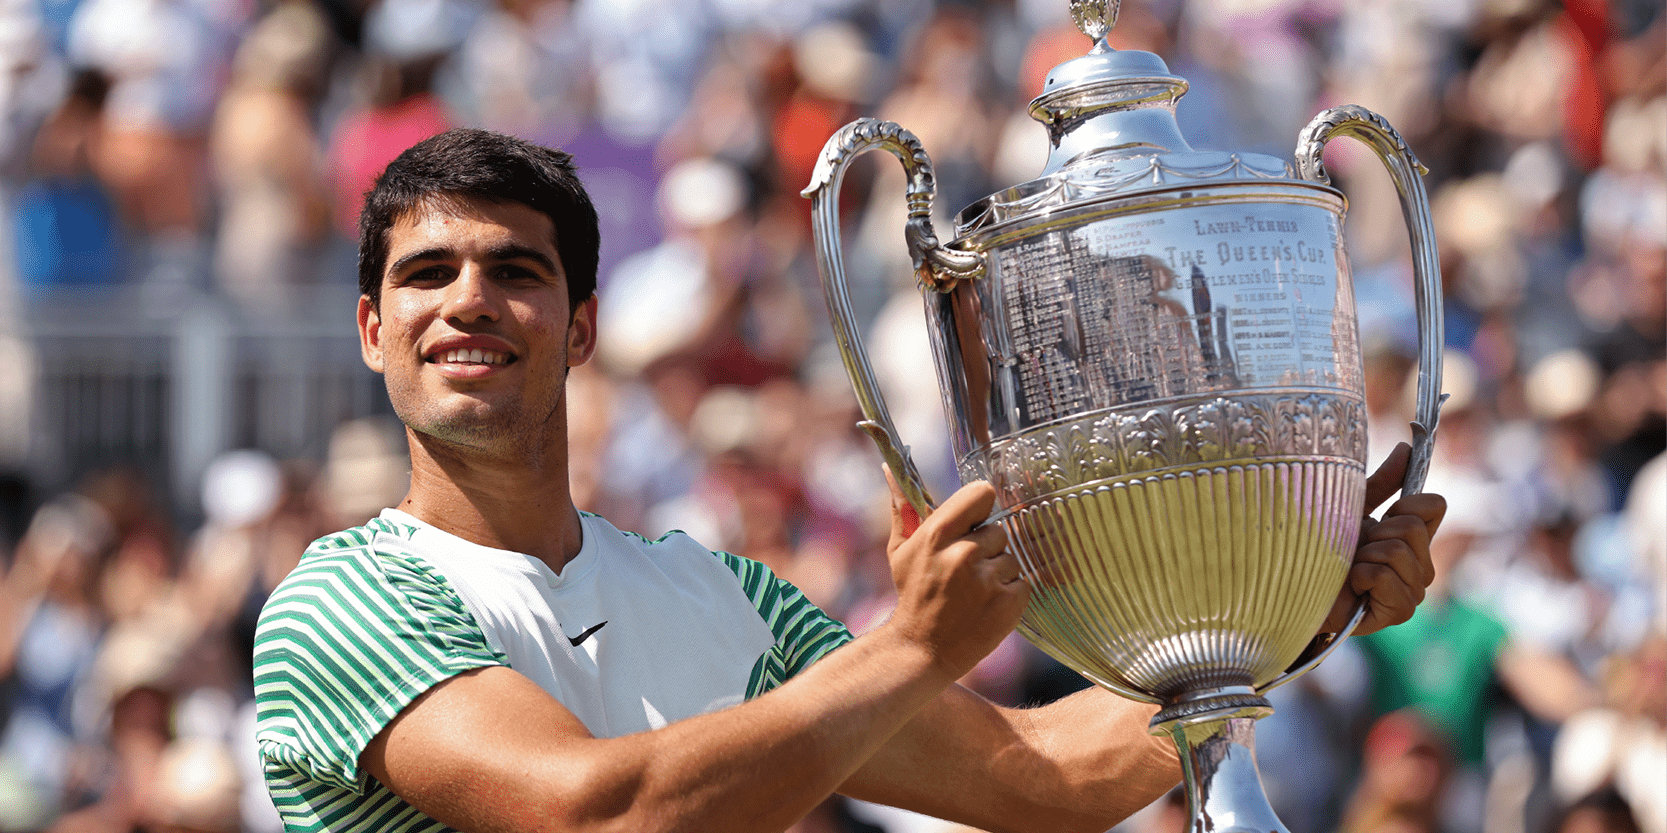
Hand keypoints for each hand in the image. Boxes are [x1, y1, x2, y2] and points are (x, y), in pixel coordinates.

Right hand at [883, 473, 1029, 678]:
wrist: (922, 649)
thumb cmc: (913, 594)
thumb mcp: (900, 550)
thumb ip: (903, 509)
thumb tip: (889, 469)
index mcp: (937, 534)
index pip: (982, 494)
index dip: (980, 508)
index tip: (972, 524)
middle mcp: (963, 554)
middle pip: (999, 530)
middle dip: (986, 548)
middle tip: (965, 570)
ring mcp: (988, 580)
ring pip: (1011, 558)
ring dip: (998, 573)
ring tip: (974, 591)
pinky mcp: (1009, 603)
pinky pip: (1023, 583)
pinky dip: (1009, 594)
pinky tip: (987, 606)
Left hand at [1321, 442, 1445, 635]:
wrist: (1291, 584)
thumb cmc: (1317, 546)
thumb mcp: (1351, 508)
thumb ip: (1382, 483)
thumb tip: (1407, 449)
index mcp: (1411, 538)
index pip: (1435, 505)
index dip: (1405, 502)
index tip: (1380, 514)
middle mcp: (1419, 565)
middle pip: (1414, 526)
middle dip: (1375, 532)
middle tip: (1354, 549)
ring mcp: (1412, 590)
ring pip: (1400, 551)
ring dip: (1364, 556)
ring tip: (1348, 569)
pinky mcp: (1399, 611)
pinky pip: (1389, 578)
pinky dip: (1362, 577)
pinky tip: (1352, 587)